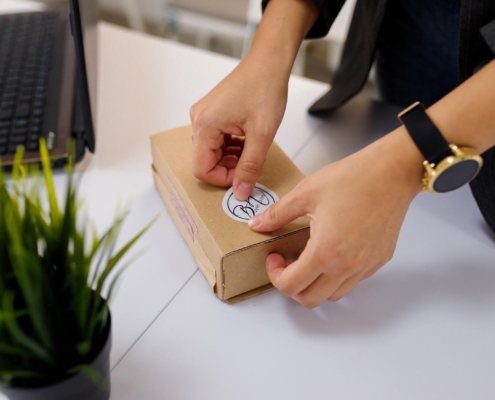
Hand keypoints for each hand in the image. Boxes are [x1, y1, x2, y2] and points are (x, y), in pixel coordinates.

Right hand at [190, 56, 287, 199]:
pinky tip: (247, 140)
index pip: (201, 169)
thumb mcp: (262, 134)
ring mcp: (203, 116)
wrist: (268, 62)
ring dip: (231, 158)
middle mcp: (198, 120)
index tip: (243, 177)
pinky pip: (216, 140)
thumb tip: (241, 193)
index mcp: (205, 125)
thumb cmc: (265, 89)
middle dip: (228, 168)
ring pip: (212, 152)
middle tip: (251, 164)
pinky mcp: (211, 114)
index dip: (222, 179)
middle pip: (205, 161)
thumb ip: (250, 167)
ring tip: (252, 148)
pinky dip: (231, 147)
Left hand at [248, 128, 422, 307]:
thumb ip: (277, 214)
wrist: (392, 173)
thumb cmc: (352, 179)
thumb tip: (256, 224)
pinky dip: (336, 276)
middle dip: (292, 287)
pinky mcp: (379, 260)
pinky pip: (353, 281)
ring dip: (314, 284)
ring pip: (333, 294)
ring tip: (309, 259)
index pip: (291, 286)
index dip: (275, 276)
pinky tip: (333, 252)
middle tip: (287, 264)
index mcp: (325, 252)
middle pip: (311, 299)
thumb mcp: (305, 193)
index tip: (274, 258)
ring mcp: (365, 266)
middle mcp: (347, 267)